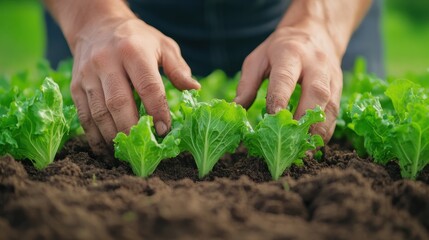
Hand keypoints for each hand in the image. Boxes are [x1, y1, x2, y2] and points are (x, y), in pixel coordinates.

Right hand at [70, 17, 199, 153]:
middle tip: (144, 146)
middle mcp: (107, 62)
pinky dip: (95, 136)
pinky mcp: (76, 86)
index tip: (164, 130)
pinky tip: (106, 149)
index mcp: (133, 52)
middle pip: (119, 102)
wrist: (96, 26)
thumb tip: (194, 88)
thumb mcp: (162, 45)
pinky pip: (84, 115)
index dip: (156, 110)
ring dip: (113, 136)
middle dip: (132, 128)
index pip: (147, 86)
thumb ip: (178, 68)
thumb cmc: (137, 39)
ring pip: (99, 112)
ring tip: (126, 152)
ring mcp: (88, 75)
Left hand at [235, 19, 341, 141]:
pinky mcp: (339, 87)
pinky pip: (335, 111)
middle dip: (306, 119)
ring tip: (306, 151)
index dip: (280, 98)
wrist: (315, 32)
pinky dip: (327, 130)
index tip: (273, 118)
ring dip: (319, 130)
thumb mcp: (258, 59)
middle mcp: (315, 65)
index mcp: (291, 54)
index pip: (286, 78)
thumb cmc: (280, 49)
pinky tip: (315, 145)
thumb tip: (235, 109)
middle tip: (293, 142)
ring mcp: (331, 76)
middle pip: (316, 92)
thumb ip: (247, 84)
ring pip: (331, 105)